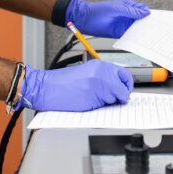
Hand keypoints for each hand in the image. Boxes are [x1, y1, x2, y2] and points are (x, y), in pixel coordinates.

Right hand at [17, 60, 133, 111]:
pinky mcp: (92, 98)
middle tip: (114, 99)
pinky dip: (100, 107)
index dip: (126, 85)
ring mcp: (97, 85)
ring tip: (93, 99)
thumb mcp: (86, 73)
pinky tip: (88, 103)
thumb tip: (118, 87)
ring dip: (109, 102)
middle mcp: (101, 73)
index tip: (124, 91)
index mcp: (99, 66)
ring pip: (115, 98)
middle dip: (120, 95)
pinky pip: (104, 106)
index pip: (124, 75)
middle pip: (123, 88)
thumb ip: (103, 77)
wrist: (46, 88)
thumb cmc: (62, 83)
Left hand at [65, 0, 149, 37]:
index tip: (158, 19)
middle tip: (157, 29)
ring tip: (150, 36)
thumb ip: (132, 11)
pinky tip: (139, 41)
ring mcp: (124, 25)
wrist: (86, 19)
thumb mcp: (118, 8)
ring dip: (142, 33)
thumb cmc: (100, 10)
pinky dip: (134, 39)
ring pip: (136, 29)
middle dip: (148, 25)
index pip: (143, 10)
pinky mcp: (119, 34)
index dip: (150, 14)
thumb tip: (146, 12)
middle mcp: (127, 16)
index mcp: (129, 6)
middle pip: (141, 21)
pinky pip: (129, 37)